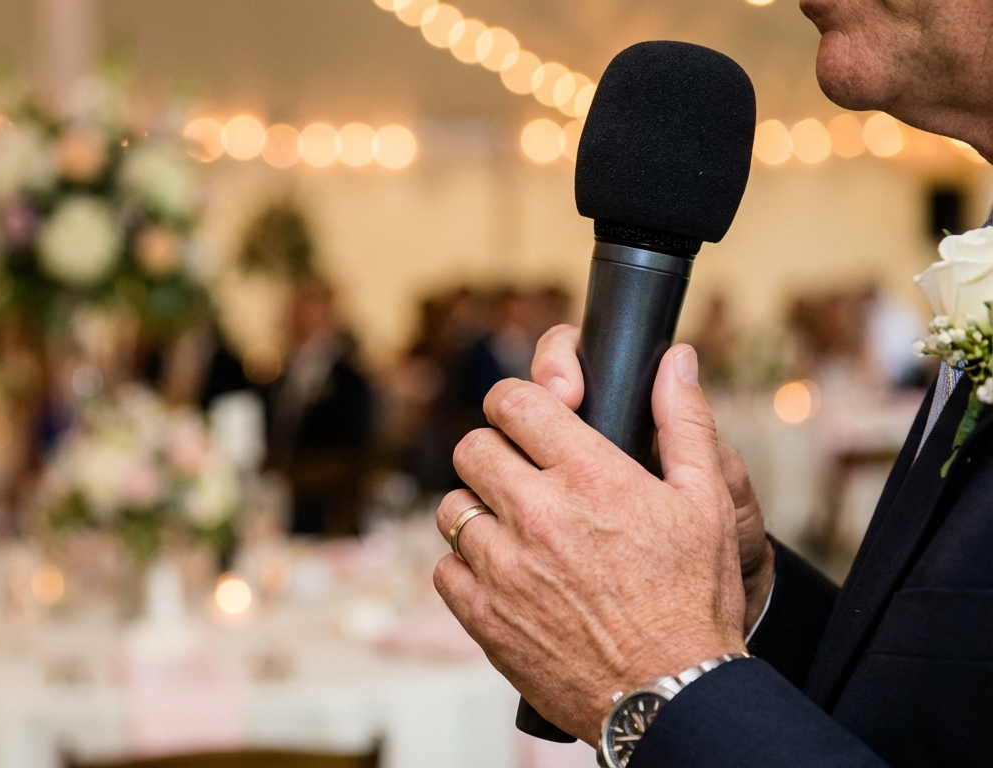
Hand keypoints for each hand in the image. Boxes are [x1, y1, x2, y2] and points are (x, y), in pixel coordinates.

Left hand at [434, 342, 746, 742]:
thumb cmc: (694, 600)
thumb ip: (685, 422)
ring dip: (477, 510)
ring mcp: (503, 567)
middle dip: (495, 452)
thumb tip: (674, 359)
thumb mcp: (709, 504)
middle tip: (521, 473)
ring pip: (450, 506)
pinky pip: (445, 566)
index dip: (517, 402)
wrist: (670, 696)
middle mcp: (537, 514)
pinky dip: (467, 567)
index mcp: (590, 477)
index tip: (527, 416)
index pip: (515, 401)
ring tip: (513, 527)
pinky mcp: (482, 615)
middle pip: (472, 447)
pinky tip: (504, 574)